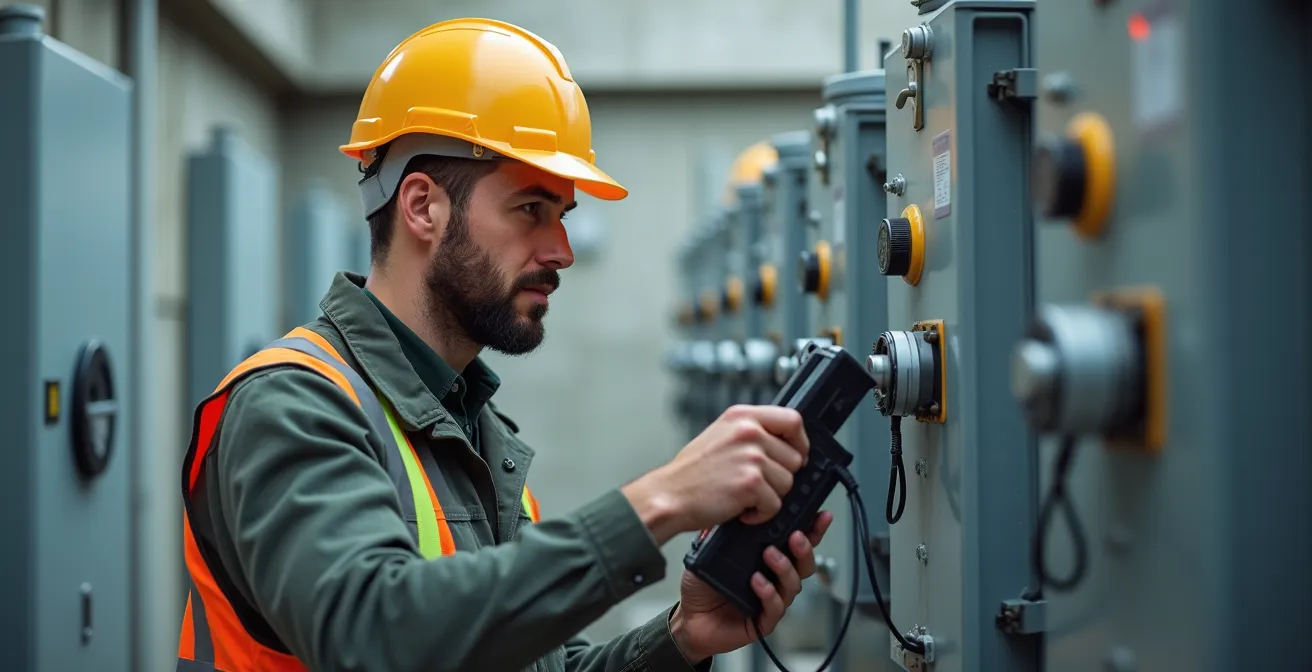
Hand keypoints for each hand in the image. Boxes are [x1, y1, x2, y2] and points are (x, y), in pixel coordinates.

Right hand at [622, 405, 810, 542]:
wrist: (669, 495)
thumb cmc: (692, 472)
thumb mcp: (721, 436)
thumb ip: (753, 433)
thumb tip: (787, 445)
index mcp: (742, 417)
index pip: (793, 420)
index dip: (800, 442)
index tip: (796, 456)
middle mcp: (748, 431)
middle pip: (794, 458)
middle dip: (780, 477)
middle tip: (755, 485)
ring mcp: (750, 456)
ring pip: (787, 483)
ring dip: (769, 497)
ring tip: (743, 496)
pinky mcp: (750, 483)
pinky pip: (775, 504)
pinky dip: (760, 514)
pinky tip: (741, 509)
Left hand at [669, 512, 834, 662]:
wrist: (687, 618)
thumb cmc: (702, 586)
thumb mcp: (709, 551)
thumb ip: (723, 531)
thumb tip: (733, 505)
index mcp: (766, 559)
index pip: (795, 542)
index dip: (812, 530)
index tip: (820, 515)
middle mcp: (773, 578)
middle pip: (803, 564)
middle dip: (805, 548)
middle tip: (796, 536)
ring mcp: (771, 600)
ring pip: (793, 584)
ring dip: (785, 568)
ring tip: (770, 555)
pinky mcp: (763, 621)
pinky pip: (775, 608)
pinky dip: (768, 593)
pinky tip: (758, 583)